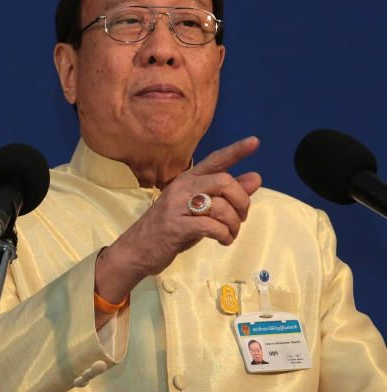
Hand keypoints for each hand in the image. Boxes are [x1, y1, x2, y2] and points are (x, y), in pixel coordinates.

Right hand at [95, 136, 262, 304]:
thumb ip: (226, 194)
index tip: (255, 141)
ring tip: (229, 234)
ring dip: (233, 225)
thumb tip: (256, 178)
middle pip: (224, 181)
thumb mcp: (199, 210)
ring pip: (221, 206)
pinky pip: (212, 226)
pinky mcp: (176, 226)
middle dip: (241, 202)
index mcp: (187, 179)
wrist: (136, 250)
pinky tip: (222, 241)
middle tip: (240, 218)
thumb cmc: (170, 228)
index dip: (236, 151)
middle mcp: (182, 187)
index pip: (215, 160)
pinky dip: (224, 235)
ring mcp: (177, 206)